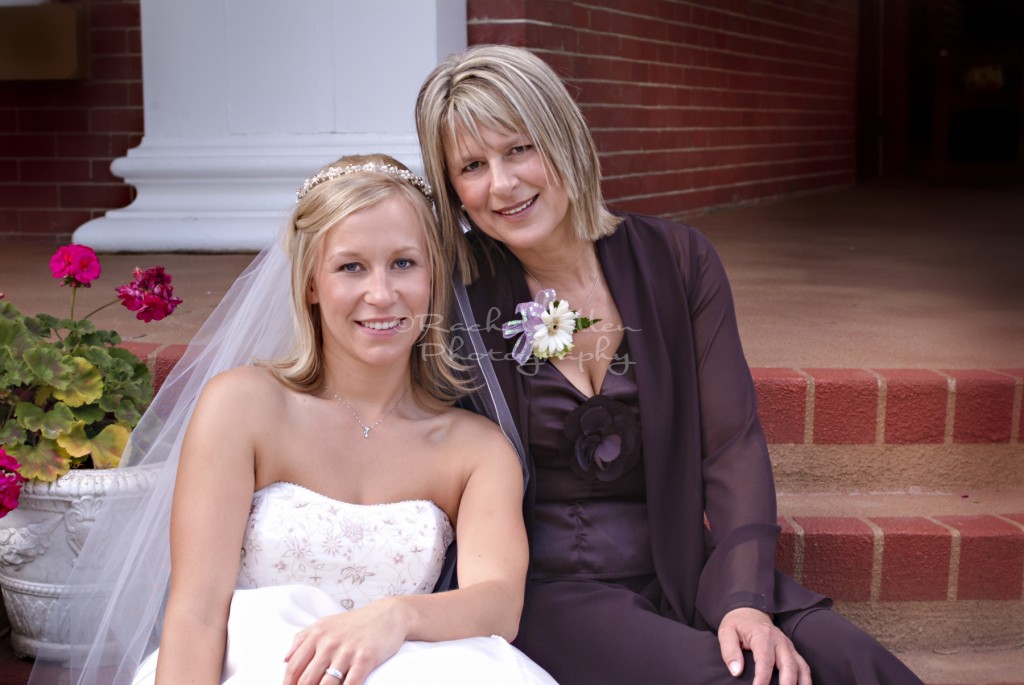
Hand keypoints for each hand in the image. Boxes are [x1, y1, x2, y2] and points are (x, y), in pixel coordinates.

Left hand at [282, 598, 407, 684]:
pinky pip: (350, 684)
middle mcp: (329, 642)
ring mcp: (347, 651)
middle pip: (306, 679)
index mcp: (316, 634)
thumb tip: (285, 659)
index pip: (293, 666)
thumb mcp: (325, 624)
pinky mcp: (365, 659)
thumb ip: (302, 639)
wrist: (388, 615)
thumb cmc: (355, 623)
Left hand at [718, 607, 810, 684]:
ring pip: (800, 667)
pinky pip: (804, 667)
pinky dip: (805, 680)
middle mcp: (780, 640)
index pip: (765, 660)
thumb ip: (729, 651)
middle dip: (786, 684)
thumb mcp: (726, 632)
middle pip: (788, 665)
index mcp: (763, 635)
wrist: (750, 613)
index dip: (762, 678)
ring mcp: (788, 646)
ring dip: (800, 684)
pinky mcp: (792, 651)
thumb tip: (736, 671)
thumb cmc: (737, 625)